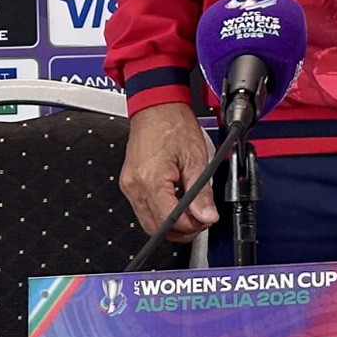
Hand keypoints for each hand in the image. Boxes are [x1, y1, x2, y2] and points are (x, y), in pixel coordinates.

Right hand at [120, 103, 218, 241]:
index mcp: (151, 180)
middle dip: (181, 230)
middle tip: (201, 220)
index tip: (206, 220)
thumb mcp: (196, 158)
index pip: (169, 221)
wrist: (157, 107)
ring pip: (147, 221)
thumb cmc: (173, 125)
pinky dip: (160, 212)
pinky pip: (143, 208)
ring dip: (170, 223)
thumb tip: (207, 216)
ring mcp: (129, 185)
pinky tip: (176, 204)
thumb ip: (201, 192)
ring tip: (191, 212)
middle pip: (155, 227)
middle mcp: (134, 186)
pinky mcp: (129, 183)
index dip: (191, 226)